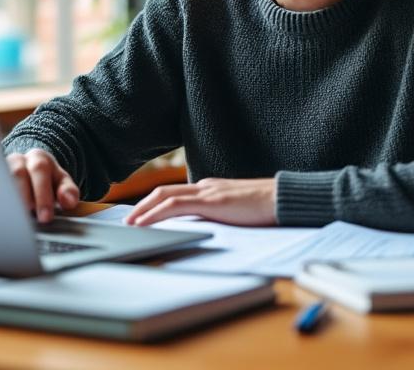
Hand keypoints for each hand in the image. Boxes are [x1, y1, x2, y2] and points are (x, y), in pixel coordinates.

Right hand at [6, 149, 79, 222]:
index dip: (43, 195)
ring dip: (9, 203)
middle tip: (29, 223)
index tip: (46, 217)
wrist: (30, 170)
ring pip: (1, 182)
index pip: (40, 170)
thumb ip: (69, 191)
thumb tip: (69, 201)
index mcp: (38, 158)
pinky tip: (1, 218)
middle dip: (25, 200)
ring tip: (16, 221)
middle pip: (18, 174)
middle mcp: (18, 160)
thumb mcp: (62, 183)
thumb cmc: (48, 180)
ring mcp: (2, 169)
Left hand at [124, 177, 276, 226]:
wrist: (284, 199)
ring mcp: (208, 191)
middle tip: (128, 220)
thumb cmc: (267, 208)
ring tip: (130, 224)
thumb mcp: (238, 211)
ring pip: (165, 196)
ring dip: (143, 210)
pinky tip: (145, 224)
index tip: (142, 215)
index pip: (176, 192)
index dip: (155, 203)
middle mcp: (205, 186)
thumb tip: (208, 227)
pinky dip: (155, 214)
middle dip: (143, 205)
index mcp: (211, 188)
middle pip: (164, 191)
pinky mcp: (211, 201)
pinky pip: (175, 205)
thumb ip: (222, 214)